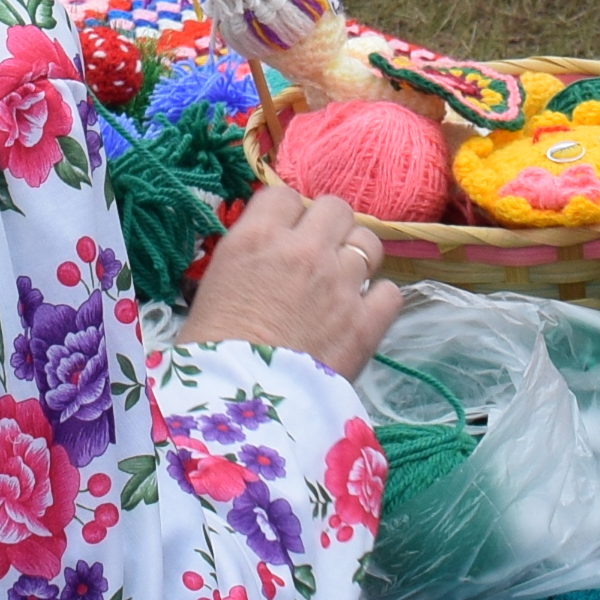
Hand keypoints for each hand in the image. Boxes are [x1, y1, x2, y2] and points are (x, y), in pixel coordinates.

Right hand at [175, 180, 402, 375]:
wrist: (235, 405)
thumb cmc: (208, 352)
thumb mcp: (215, 286)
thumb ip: (249, 257)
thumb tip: (267, 255)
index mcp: (258, 238)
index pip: (283, 195)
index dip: (287, 214)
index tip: (285, 234)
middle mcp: (304, 250)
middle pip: (335, 208)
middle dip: (328, 228)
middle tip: (319, 255)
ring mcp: (340, 284)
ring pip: (369, 242)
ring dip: (356, 258)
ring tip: (343, 283)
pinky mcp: (366, 323)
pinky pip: (391, 292)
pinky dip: (379, 301)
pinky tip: (362, 315)